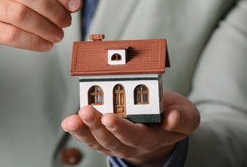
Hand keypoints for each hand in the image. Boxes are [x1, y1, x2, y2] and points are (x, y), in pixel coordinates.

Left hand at [61, 91, 199, 165]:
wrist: (159, 128)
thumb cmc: (170, 115)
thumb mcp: (186, 115)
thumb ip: (183, 117)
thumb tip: (171, 118)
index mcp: (151, 137)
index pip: (134, 136)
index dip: (121, 129)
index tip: (108, 117)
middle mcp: (130, 144)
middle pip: (111, 140)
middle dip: (96, 127)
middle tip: (85, 111)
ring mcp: (114, 143)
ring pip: (96, 142)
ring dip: (83, 131)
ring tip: (72, 120)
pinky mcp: (103, 138)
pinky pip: (89, 138)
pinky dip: (78, 131)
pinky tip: (69, 122)